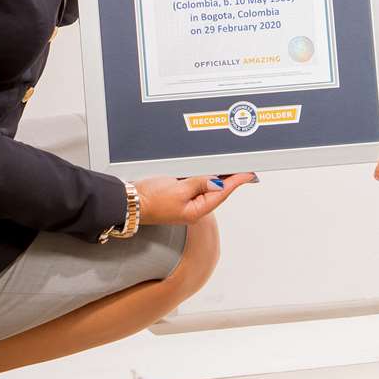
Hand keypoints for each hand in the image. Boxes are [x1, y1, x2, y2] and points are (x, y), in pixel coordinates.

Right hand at [134, 171, 257, 224]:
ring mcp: (186, 203)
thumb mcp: (178, 189)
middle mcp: (193, 208)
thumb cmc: (150, 199)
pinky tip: (207, 172)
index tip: (249, 174)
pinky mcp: (178, 196)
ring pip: (207, 188)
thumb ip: (199, 183)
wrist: (130, 203)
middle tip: (243, 169)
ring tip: (230, 169)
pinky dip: (203, 178)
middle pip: (217, 191)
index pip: (222, 192)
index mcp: (196, 210)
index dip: (237, 182)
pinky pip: (196, 186)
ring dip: (218, 178)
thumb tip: (218, 181)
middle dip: (230, 180)